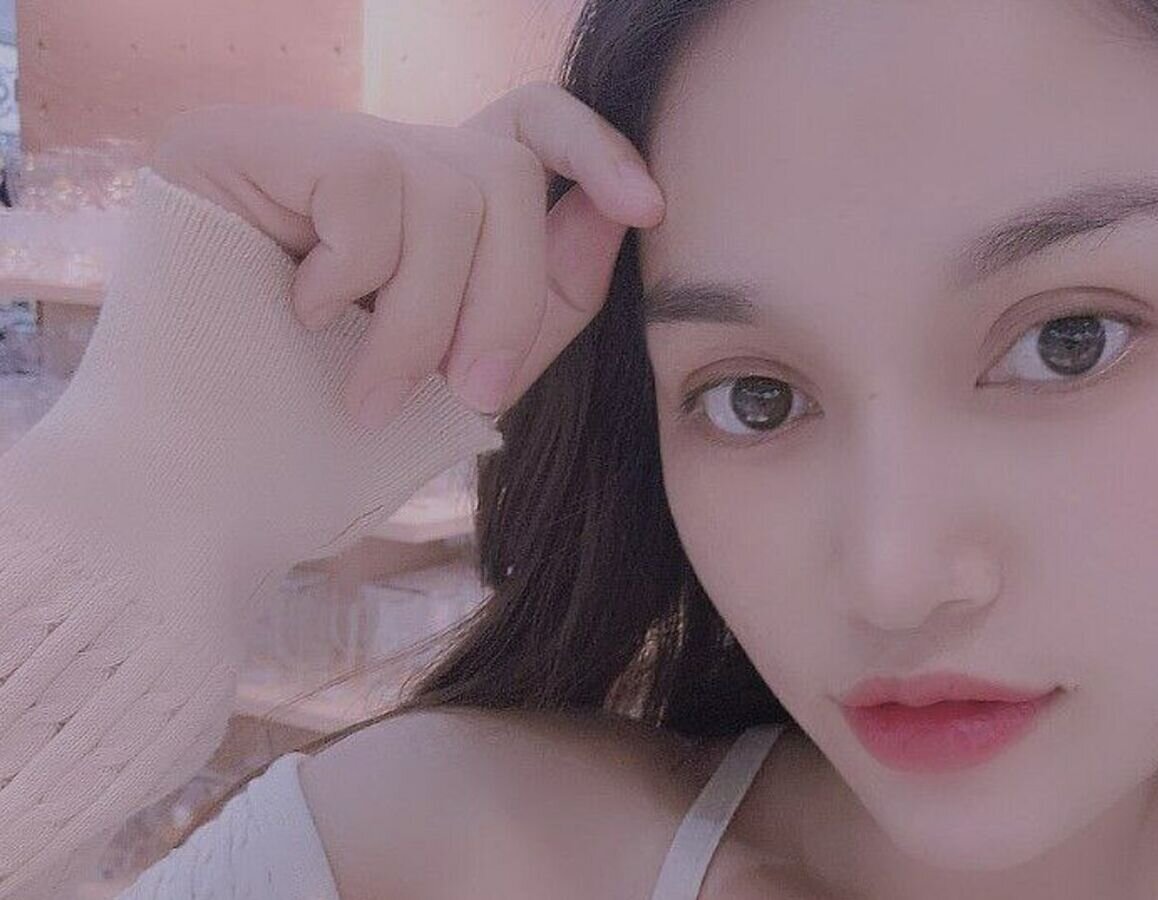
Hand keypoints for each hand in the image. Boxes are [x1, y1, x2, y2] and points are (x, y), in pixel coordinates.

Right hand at [151, 84, 664, 428]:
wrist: (204, 477)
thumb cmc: (336, 428)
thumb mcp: (472, 370)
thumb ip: (549, 295)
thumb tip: (612, 209)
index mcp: (440, 206)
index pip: (532, 124)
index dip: (597, 149)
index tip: (647, 208)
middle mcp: (386, 158)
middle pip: (506, 173)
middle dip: (507, 299)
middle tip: (473, 392)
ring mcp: (313, 141)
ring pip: (448, 189)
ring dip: (421, 318)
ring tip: (369, 392)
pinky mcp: (246, 138)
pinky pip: (368, 189)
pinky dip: (351, 281)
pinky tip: (300, 314)